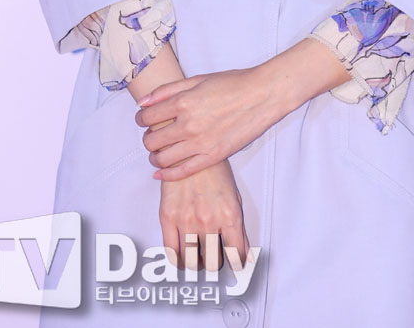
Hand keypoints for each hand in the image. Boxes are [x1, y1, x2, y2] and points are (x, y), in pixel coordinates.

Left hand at [136, 67, 284, 179]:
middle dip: (147, 139)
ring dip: (154, 157)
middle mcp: (189, 124)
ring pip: (162, 159)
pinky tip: (161, 171)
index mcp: (184, 102)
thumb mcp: (198, 79)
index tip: (144, 120)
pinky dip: (167, 174)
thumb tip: (143, 103)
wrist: (262, 95)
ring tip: (158, 152)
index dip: (141, 119)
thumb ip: (167, 90)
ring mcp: (201, 143)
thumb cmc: (233, 84)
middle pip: (151, 141)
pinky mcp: (213, 156)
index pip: (147, 117)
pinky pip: (182, 172)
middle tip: (152, 135)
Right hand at [158, 158, 250, 272]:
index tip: (234, 265)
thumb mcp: (234, 197)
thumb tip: (245, 254)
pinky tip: (182, 255)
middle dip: (215, 262)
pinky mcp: (168, 217)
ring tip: (198, 254)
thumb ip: (239, 229)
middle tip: (214, 256)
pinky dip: (178, 260)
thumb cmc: (213, 170)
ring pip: (192, 262)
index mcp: (229, 214)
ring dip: (197, 262)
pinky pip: (171, 252)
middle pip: (213, 263)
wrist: (189, 149)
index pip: (235, 255)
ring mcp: (187, 220)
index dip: (236, 264)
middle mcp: (208, 220)